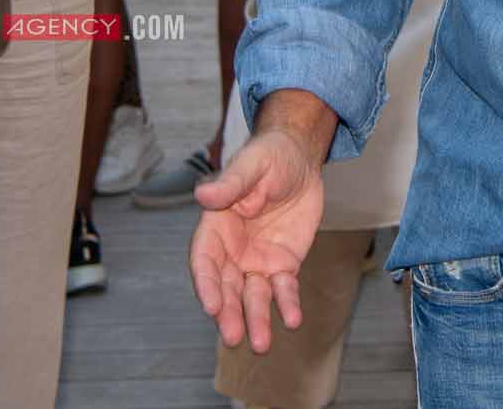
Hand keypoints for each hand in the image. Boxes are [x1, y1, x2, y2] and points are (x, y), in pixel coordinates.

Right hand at [190, 131, 326, 351]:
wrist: (301, 160)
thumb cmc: (269, 157)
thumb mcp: (251, 165)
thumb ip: (230, 184)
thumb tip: (202, 194)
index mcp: (215, 228)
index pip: (204, 262)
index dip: (206, 285)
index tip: (211, 307)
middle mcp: (232, 251)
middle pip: (226, 287)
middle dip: (229, 313)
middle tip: (234, 337)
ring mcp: (257, 261)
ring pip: (253, 296)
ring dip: (256, 319)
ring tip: (261, 344)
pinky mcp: (282, 264)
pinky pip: (283, 288)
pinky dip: (287, 303)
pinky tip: (293, 319)